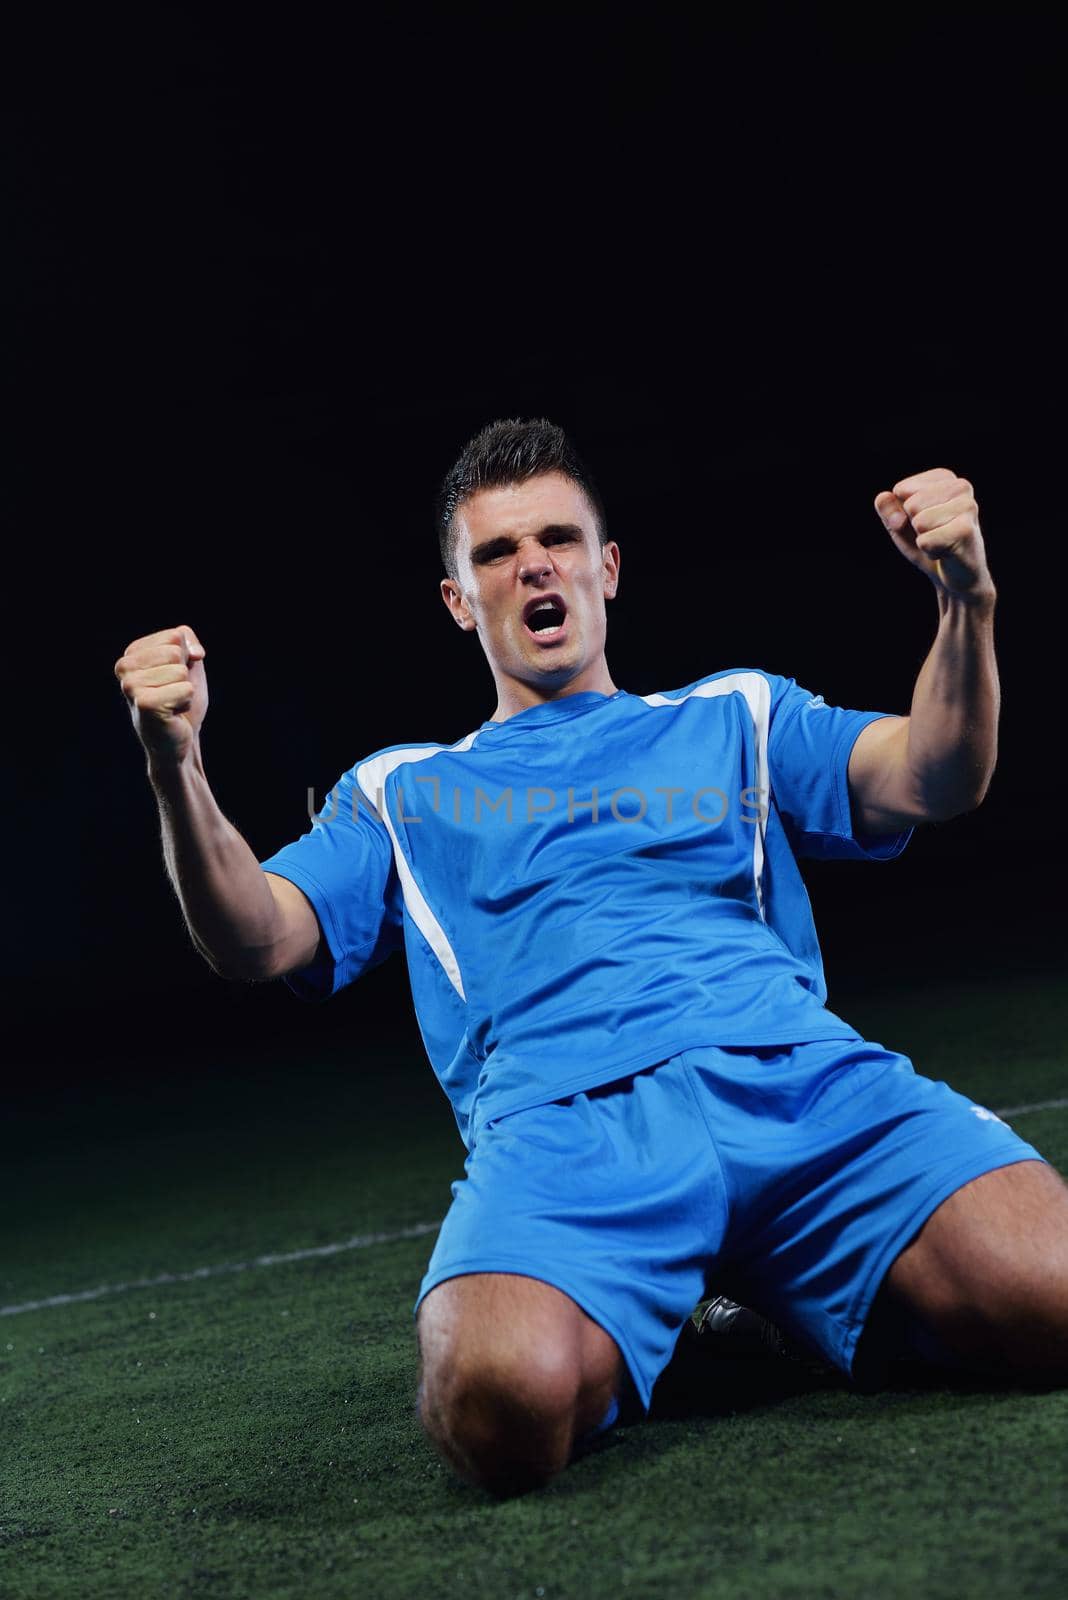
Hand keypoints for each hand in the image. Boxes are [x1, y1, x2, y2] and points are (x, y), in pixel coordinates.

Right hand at [114, 625, 207, 763]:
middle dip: (184, 674)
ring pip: (180, 671)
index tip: (173, 678)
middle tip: (172, 693)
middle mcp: (124, 667)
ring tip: (171, 703)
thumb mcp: (187, 661)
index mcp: (131, 653)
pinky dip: (185, 702)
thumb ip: (187, 640)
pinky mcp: (144, 704)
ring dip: (185, 690)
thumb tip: (195, 653)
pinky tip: (172, 713)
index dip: (185, 658)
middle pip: (176, 651)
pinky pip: (185, 689)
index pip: (175, 636)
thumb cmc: (180, 699)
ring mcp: (131, 686)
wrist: (179, 738)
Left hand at [874, 468, 994, 604]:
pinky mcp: (966, 530)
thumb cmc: (930, 545)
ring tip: (942, 542)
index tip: (924, 523)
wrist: (956, 578)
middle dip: (915, 527)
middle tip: (935, 535)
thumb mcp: (901, 526)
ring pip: (919, 522)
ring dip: (924, 540)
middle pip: (911, 505)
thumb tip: (883, 497)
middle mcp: (961, 486)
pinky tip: (947, 552)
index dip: (904, 513)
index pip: (902, 490)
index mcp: (944, 478)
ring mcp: (968, 507)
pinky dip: (930, 552)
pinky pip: (925, 541)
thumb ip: (887, 510)